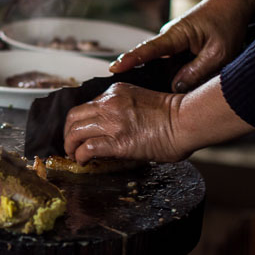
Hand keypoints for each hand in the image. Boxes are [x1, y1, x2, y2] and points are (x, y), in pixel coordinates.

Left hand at [63, 77, 254, 163]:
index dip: (80, 122)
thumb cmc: (173, 114)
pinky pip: (86, 149)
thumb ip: (121, 110)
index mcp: (115, 92)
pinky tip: (82, 162)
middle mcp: (109, 103)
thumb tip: (110, 130)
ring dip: (70, 146)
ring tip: (73, 155)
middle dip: (68, 133)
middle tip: (70, 145)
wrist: (186, 121)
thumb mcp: (139, 101)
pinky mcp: (116, 141)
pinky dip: (80, 156)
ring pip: (74, 132)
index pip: (86, 106)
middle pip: (73, 117)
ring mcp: (111, 121)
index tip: (80, 133)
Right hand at [109, 0, 254, 92]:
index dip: (131, 60)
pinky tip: (189, 80)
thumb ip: (196, 72)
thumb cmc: (228, 21)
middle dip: (146, 78)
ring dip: (170, 78)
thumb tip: (174, 87)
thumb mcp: (220, 53)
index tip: (114, 68)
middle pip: (151, 63)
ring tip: (179, 87)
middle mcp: (169, 38)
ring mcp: (172, 44)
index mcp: (176, 34)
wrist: (234, 2)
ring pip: (164, 67)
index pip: (148, 49)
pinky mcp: (178, 50)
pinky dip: (177, 75)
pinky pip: (172, 66)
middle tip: (144, 96)